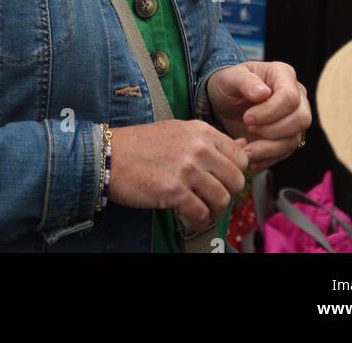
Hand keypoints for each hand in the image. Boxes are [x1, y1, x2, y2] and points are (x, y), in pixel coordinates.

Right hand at [108, 120, 247, 230]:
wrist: (109, 155)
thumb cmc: (142, 144)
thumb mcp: (178, 131)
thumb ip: (208, 141)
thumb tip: (242, 149)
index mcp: (201, 130)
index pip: (239, 156)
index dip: (235, 172)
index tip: (224, 180)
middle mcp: (198, 148)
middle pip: (235, 179)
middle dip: (228, 193)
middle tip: (214, 197)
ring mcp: (187, 170)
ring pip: (222, 199)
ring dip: (214, 209)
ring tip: (202, 209)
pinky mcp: (174, 192)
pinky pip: (201, 214)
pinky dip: (199, 220)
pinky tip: (190, 216)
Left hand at [206, 62, 310, 171]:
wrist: (224, 102)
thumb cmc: (228, 84)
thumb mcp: (229, 78)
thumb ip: (245, 82)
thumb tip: (263, 93)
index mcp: (283, 75)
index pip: (290, 97)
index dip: (270, 112)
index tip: (247, 118)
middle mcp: (296, 96)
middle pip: (301, 119)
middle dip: (273, 130)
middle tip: (248, 128)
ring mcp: (295, 118)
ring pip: (294, 139)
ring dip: (268, 148)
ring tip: (245, 149)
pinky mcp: (288, 137)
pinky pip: (285, 153)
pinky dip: (266, 158)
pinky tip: (249, 157)